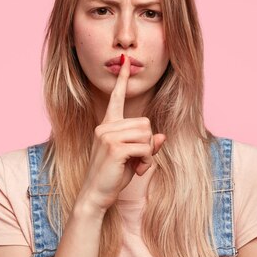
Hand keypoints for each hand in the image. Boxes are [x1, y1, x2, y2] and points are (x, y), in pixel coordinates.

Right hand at [77, 54, 165, 213]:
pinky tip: (138, 171)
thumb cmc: (113, 177)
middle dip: (148, 143)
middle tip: (139, 160)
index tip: (126, 61)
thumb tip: (161, 136)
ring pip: (146, 134)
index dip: (122, 79)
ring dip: (148, 153)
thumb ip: (145, 144)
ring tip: (137, 166)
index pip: (116, 98)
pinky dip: (147, 161)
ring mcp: (108, 136)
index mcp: (107, 125)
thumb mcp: (132, 158)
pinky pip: (145, 147)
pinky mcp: (114, 148)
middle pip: (145, 122)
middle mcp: (105, 127)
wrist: (96, 195)